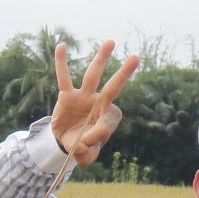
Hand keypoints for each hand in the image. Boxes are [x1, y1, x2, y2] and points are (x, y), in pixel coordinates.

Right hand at [49, 41, 138, 165]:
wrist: (66, 141)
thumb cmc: (81, 146)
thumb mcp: (86, 155)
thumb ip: (87, 153)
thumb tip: (82, 143)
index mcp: (109, 118)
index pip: (108, 122)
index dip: (97, 134)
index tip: (85, 144)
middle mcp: (99, 103)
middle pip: (113, 87)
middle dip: (124, 73)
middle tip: (136, 57)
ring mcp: (84, 97)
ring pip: (93, 76)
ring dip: (101, 59)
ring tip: (110, 42)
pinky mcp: (67, 95)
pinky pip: (64, 78)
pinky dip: (62, 63)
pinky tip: (61, 46)